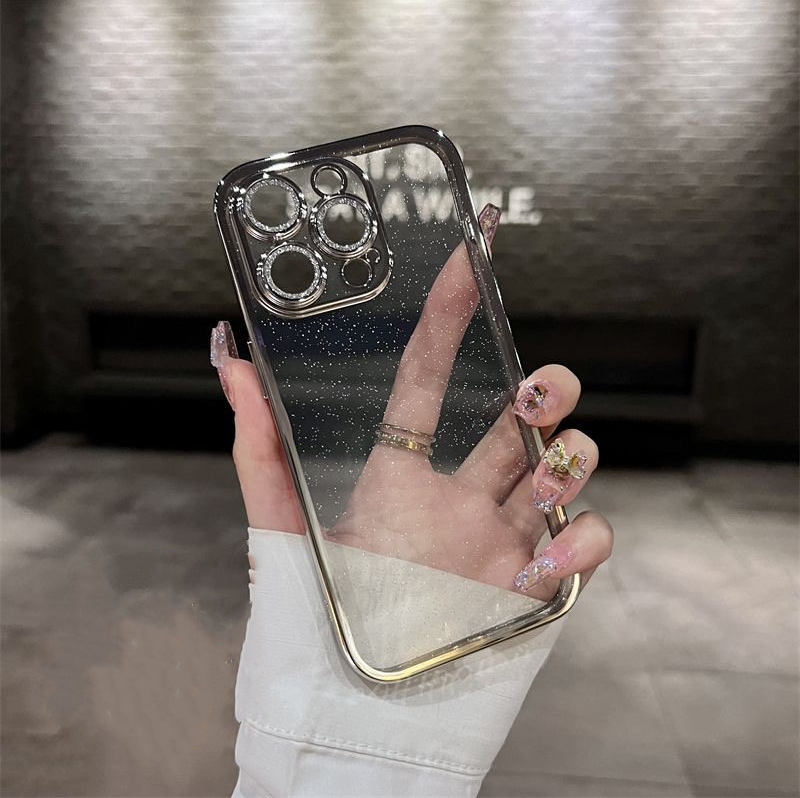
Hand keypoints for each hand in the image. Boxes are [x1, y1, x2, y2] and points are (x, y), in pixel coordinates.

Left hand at [212, 206, 612, 598]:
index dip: (451, 315)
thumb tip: (227, 359)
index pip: (432, 377)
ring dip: (570, 457)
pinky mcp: (534, 584)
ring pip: (566, 465)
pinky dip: (581, 542)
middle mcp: (458, 497)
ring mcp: (500, 537)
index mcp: (399, 474)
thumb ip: (256, 446)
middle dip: (547, 389)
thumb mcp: (278, 532)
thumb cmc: (313, 625)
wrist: (358, 719)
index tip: (472, 256)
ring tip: (541, 486)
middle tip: (535, 397)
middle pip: (523, 415)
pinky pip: (586, 543)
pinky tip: (540, 566)